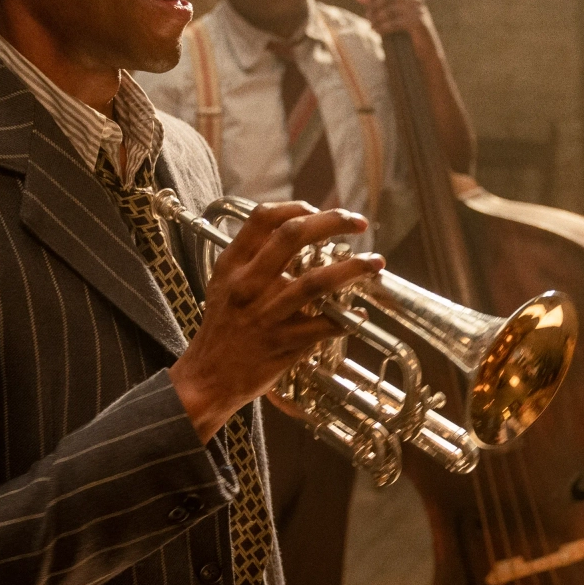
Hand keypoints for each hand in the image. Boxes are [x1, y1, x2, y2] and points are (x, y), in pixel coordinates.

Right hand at [170, 202, 383, 441]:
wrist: (208, 378)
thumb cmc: (222, 329)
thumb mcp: (224, 284)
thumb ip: (253, 259)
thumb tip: (296, 232)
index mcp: (233, 265)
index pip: (263, 219)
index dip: (296, 206)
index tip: (318, 209)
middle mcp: (248, 284)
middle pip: (293, 236)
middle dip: (332, 222)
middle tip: (357, 222)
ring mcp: (266, 314)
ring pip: (316, 281)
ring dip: (352, 269)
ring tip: (375, 262)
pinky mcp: (282, 343)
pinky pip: (323, 326)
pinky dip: (346, 319)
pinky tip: (358, 315)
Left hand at [355, 0, 435, 53]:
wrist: (426, 51)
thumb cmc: (406, 31)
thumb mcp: (391, 15)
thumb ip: (375, 3)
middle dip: (374, 6)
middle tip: (368, 16)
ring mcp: (418, 11)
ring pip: (390, 10)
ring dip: (377, 18)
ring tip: (371, 25)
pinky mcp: (418, 24)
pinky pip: (394, 23)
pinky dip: (382, 28)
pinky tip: (376, 32)